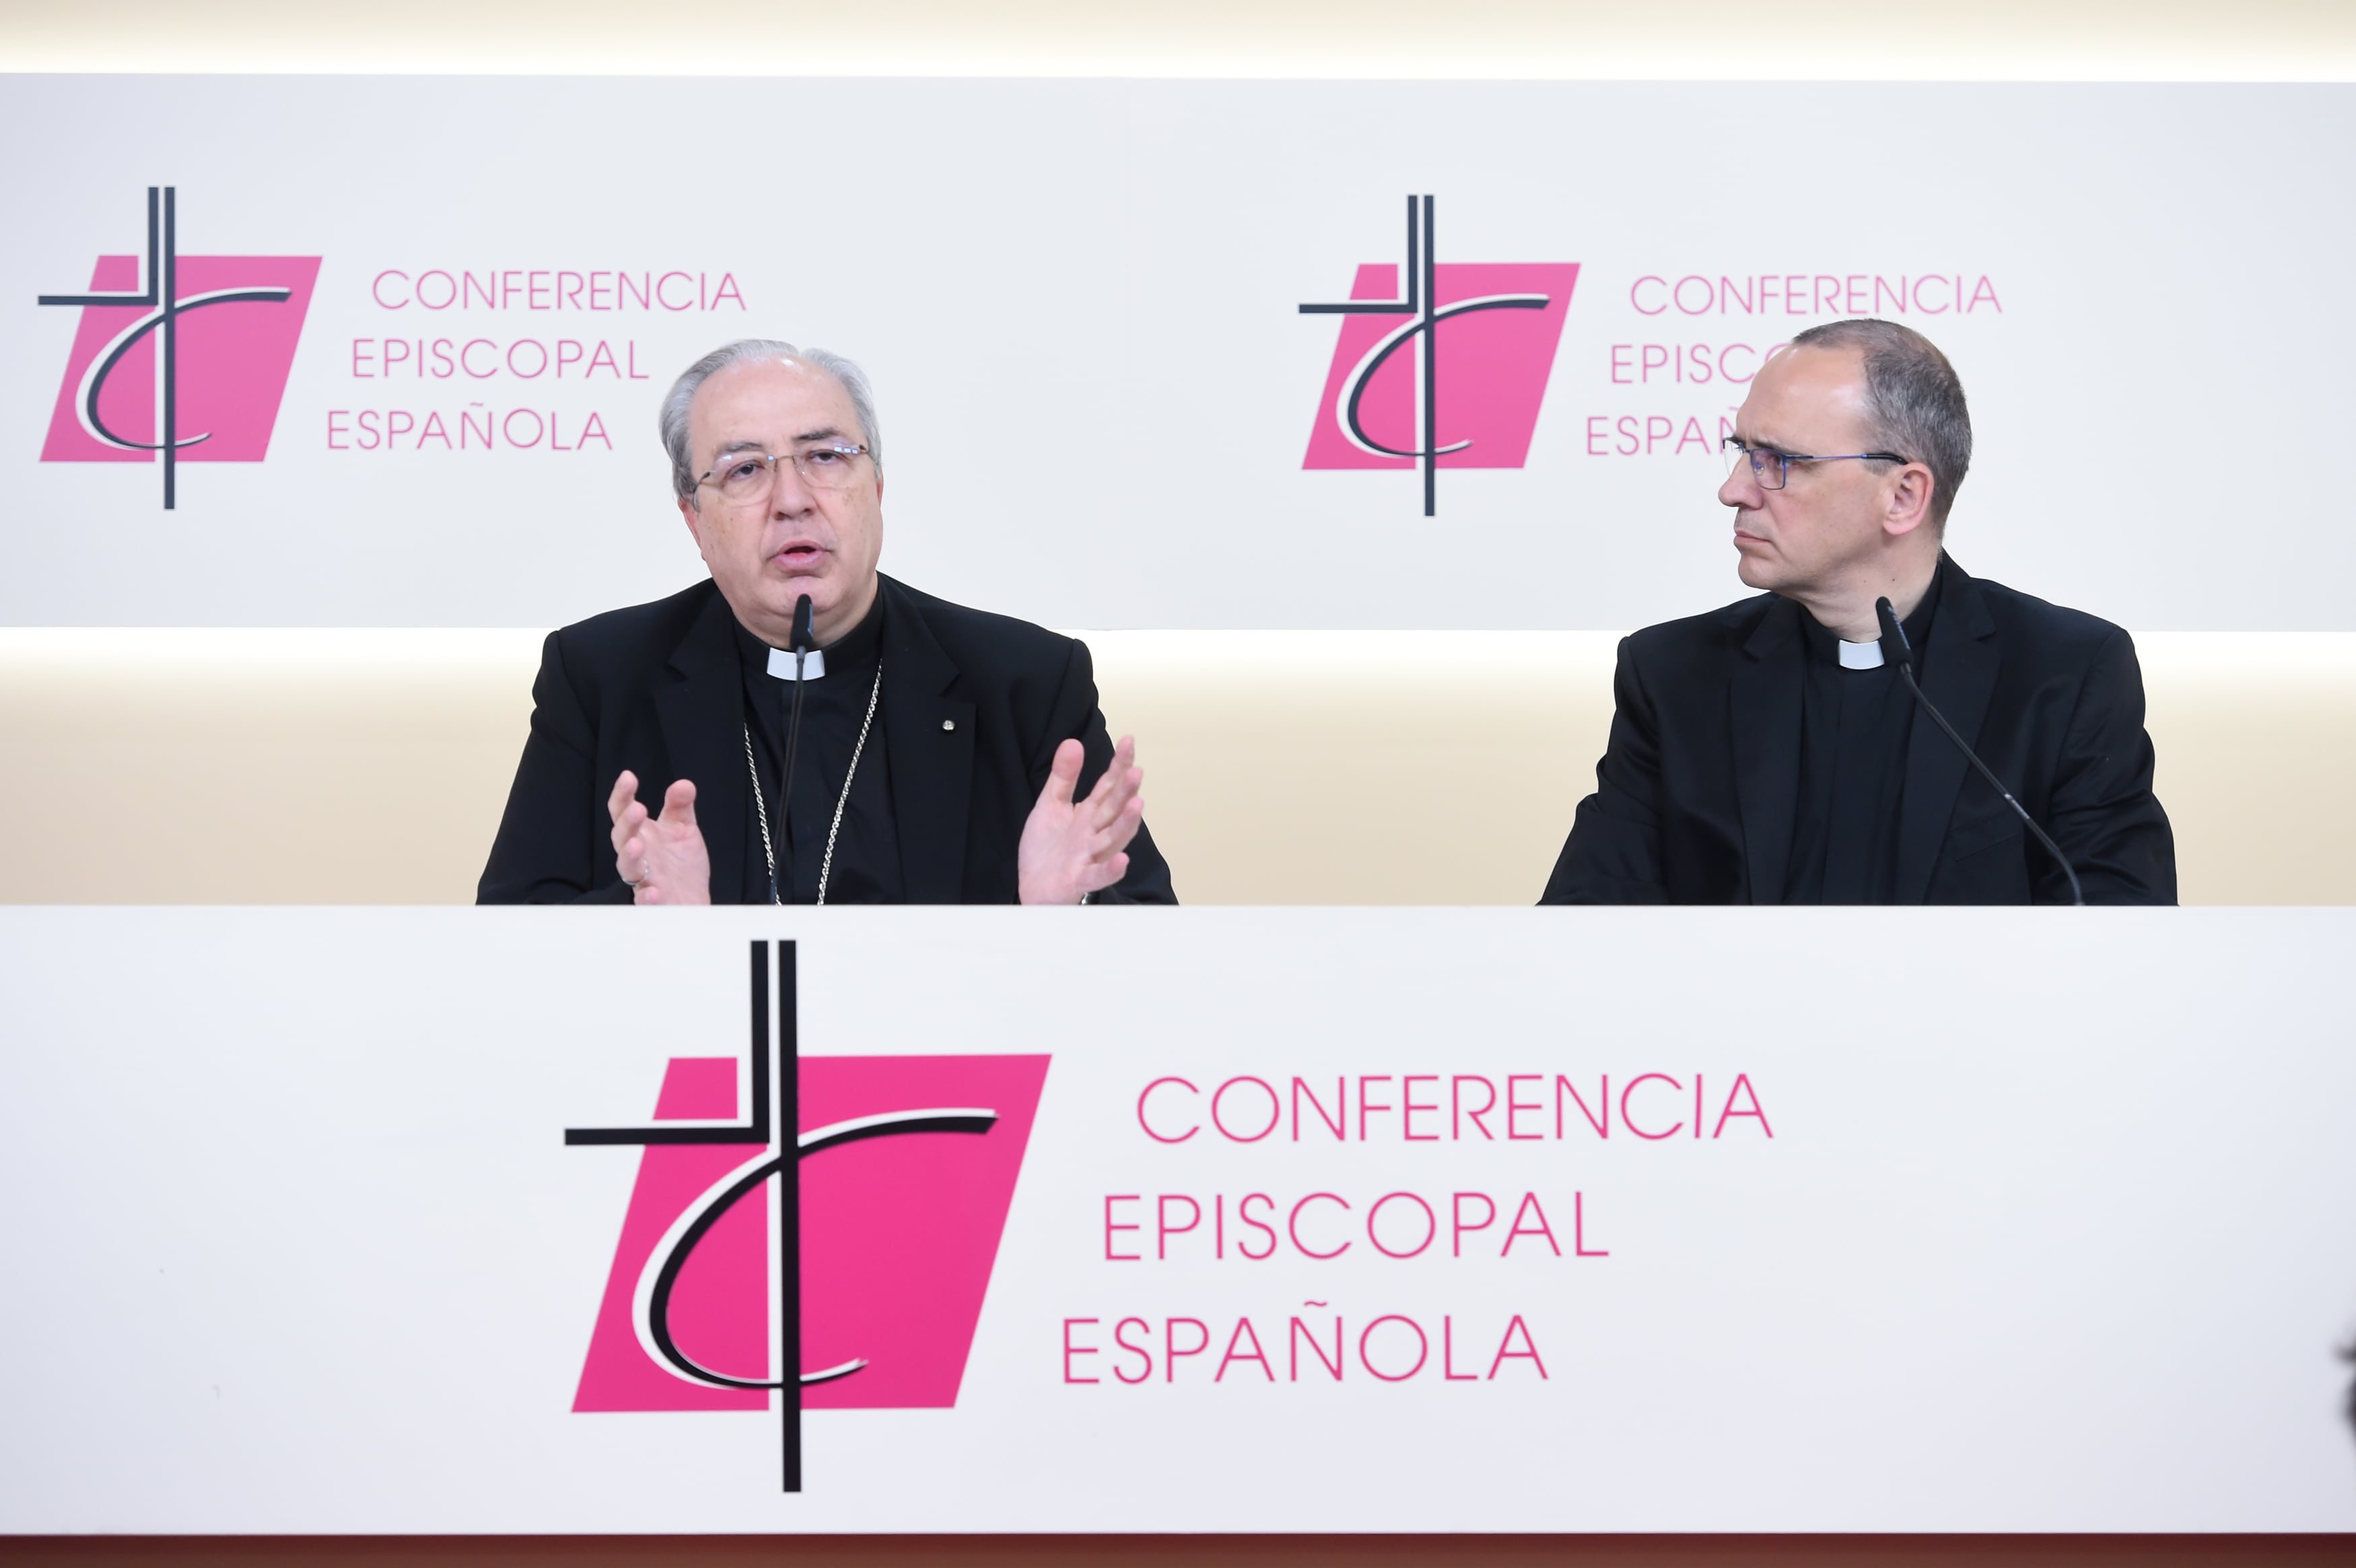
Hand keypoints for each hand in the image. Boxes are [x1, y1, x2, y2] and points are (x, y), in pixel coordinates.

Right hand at [608, 770, 711, 905]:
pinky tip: (653, 891)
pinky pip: (644, 902)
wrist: (693, 899)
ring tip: (637, 845)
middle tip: (637, 809)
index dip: (622, 795)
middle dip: (627, 823)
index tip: (628, 777)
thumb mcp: (683, 828)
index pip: (623, 811)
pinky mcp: (654, 903)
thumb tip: (683, 784)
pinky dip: (646, 898)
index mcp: (641, 833)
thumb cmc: (681, 863)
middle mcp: (637, 855)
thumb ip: (680, 806)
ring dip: (630, 856)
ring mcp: (643, 879)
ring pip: (628, 868)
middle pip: (622, 837)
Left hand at [1018, 736, 1144, 905]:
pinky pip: (1098, 875)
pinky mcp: (1080, 879)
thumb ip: (1063, 777)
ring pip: (1112, 838)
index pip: (1108, 786)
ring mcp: (1090, 856)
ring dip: (1126, 824)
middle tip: (1137, 771)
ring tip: (1137, 805)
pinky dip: (1111, 870)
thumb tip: (1072, 742)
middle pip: (1114, 809)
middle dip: (1126, 791)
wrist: (1032, 886)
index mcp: (1089, 813)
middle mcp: (1095, 832)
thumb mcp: (1050, 805)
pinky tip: (1123, 861)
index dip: (1119, 765)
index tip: (1129, 741)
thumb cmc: (1047, 848)